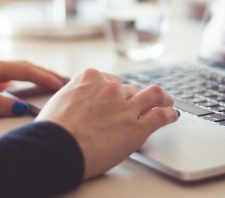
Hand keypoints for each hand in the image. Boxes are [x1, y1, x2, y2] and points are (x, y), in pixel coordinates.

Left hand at [0, 56, 65, 117]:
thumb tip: (21, 108)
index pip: (25, 69)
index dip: (45, 77)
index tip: (61, 84)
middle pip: (23, 67)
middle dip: (45, 73)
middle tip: (64, 80)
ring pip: (13, 72)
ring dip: (32, 77)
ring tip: (49, 84)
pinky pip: (2, 78)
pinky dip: (17, 82)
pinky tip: (19, 90)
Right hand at [35, 68, 177, 179]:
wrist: (55, 147)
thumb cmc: (52, 130)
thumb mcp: (60, 101)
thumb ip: (75, 97)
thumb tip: (76, 103)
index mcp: (91, 78)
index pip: (112, 80)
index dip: (116, 91)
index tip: (120, 96)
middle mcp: (111, 88)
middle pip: (129, 90)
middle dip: (133, 98)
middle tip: (138, 106)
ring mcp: (126, 106)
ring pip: (151, 96)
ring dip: (160, 99)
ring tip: (167, 102)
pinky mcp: (136, 128)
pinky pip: (160, 116)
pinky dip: (168, 114)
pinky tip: (172, 115)